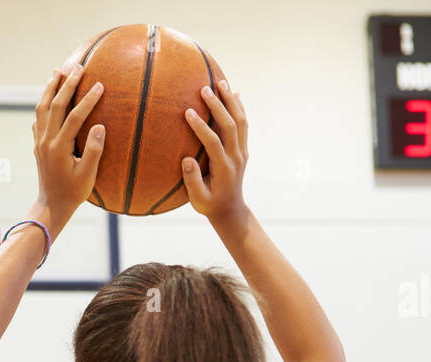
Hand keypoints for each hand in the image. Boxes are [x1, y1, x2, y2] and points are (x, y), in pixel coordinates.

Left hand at [32, 65, 104, 224]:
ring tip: (57, 71)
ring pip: (42, 108)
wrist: (51, 205)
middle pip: (55, 105)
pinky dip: (43, 103)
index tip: (100, 85)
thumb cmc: (73, 193)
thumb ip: (94, 151)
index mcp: (59, 148)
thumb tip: (100, 126)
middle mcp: (46, 141)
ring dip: (50, 88)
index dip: (88, 100)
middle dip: (67, 84)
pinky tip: (48, 96)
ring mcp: (39, 141)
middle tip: (78, 67)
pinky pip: (38, 118)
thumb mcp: (87, 176)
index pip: (75, 117)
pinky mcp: (37, 144)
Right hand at [182, 77, 248, 223]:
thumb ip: (192, 180)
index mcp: (224, 168)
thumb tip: (187, 160)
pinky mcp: (243, 148)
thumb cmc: (209, 205)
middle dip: (218, 106)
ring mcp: (242, 151)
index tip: (188, 113)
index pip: (213, 143)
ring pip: (241, 121)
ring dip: (231, 101)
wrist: (230, 210)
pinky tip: (234, 93)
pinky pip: (244, 124)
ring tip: (221, 82)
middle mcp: (236, 157)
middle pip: (231, 126)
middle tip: (204, 89)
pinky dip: (239, 107)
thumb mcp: (198, 200)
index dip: (202, 127)